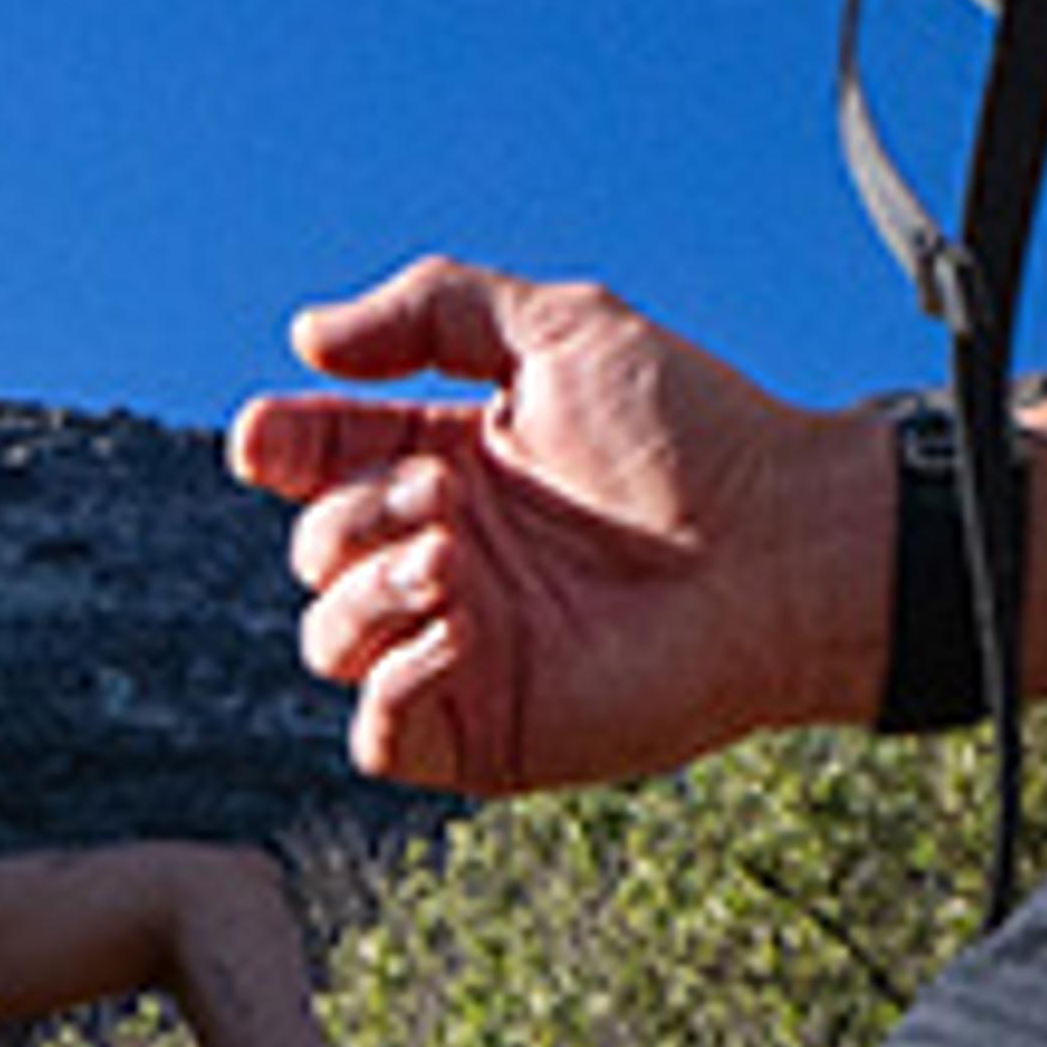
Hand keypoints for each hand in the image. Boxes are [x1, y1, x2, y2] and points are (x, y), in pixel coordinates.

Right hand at [230, 257, 863, 798]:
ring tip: (455, 561)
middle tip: (445, 502)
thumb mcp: (556, 329)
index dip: (282, 447)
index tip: (267, 438)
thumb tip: (303, 341)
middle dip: (351, 516)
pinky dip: (389, 684)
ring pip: (330, 642)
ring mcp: (466, 654)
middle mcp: (452, 562)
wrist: (778, 550)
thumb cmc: (692, 436)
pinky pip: (380, 736)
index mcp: (453, 467)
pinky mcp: (490, 735)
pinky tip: (453, 628)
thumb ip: (429, 310)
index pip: (323, 462)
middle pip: (316, 552)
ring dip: (364, 593)